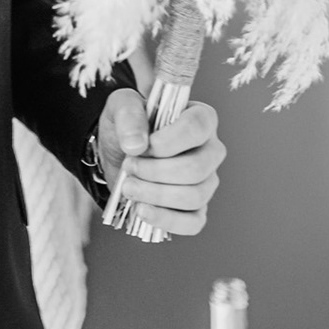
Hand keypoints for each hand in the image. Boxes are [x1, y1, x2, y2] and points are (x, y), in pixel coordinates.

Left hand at [96, 89, 224, 236]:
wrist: (118, 154)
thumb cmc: (129, 126)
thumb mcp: (121, 105)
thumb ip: (128, 114)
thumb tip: (137, 144)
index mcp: (200, 118)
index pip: (198, 127)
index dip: (167, 141)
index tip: (142, 147)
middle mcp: (210, 150)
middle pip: (196, 168)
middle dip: (155, 172)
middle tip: (128, 167)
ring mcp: (206, 182)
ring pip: (194, 196)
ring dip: (155, 195)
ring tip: (128, 187)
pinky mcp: (196, 208)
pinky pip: (193, 223)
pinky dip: (165, 219)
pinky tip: (142, 210)